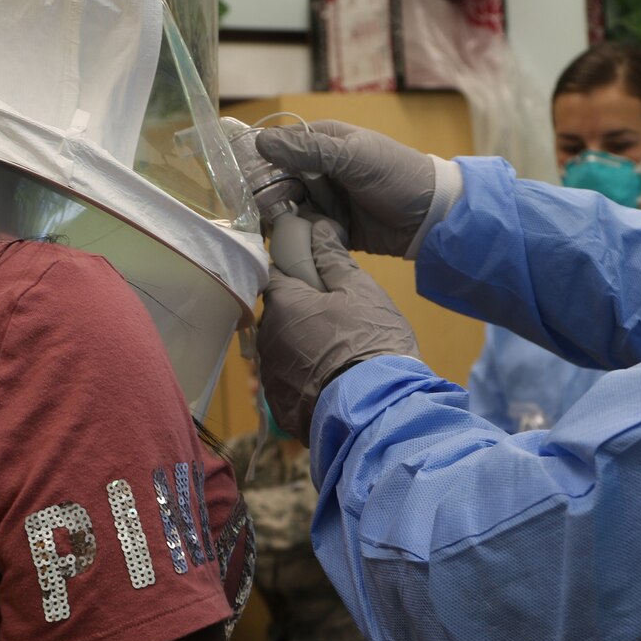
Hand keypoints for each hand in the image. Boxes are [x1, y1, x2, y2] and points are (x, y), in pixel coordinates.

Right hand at [253, 120, 436, 257]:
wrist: (431, 216)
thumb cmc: (396, 175)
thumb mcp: (352, 156)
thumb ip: (307, 150)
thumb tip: (261, 142)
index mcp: (321, 142)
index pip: (277, 148)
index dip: (260, 162)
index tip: (244, 178)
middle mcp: (318, 170)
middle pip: (278, 182)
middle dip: (274, 195)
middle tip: (276, 207)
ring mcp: (325, 200)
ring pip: (288, 209)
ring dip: (288, 218)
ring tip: (294, 224)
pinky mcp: (331, 228)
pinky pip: (305, 233)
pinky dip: (301, 237)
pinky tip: (299, 241)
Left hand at [258, 220, 417, 442]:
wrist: (375, 410)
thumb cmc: (370, 341)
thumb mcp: (360, 291)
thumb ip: (333, 259)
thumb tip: (317, 229)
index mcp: (282, 303)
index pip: (276, 273)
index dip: (296, 271)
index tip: (317, 276)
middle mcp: (266, 339)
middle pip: (279, 315)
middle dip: (301, 314)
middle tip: (338, 321)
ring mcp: (269, 377)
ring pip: (283, 351)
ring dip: (302, 349)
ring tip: (339, 357)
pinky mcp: (279, 407)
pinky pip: (289, 385)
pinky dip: (306, 381)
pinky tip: (332, 383)